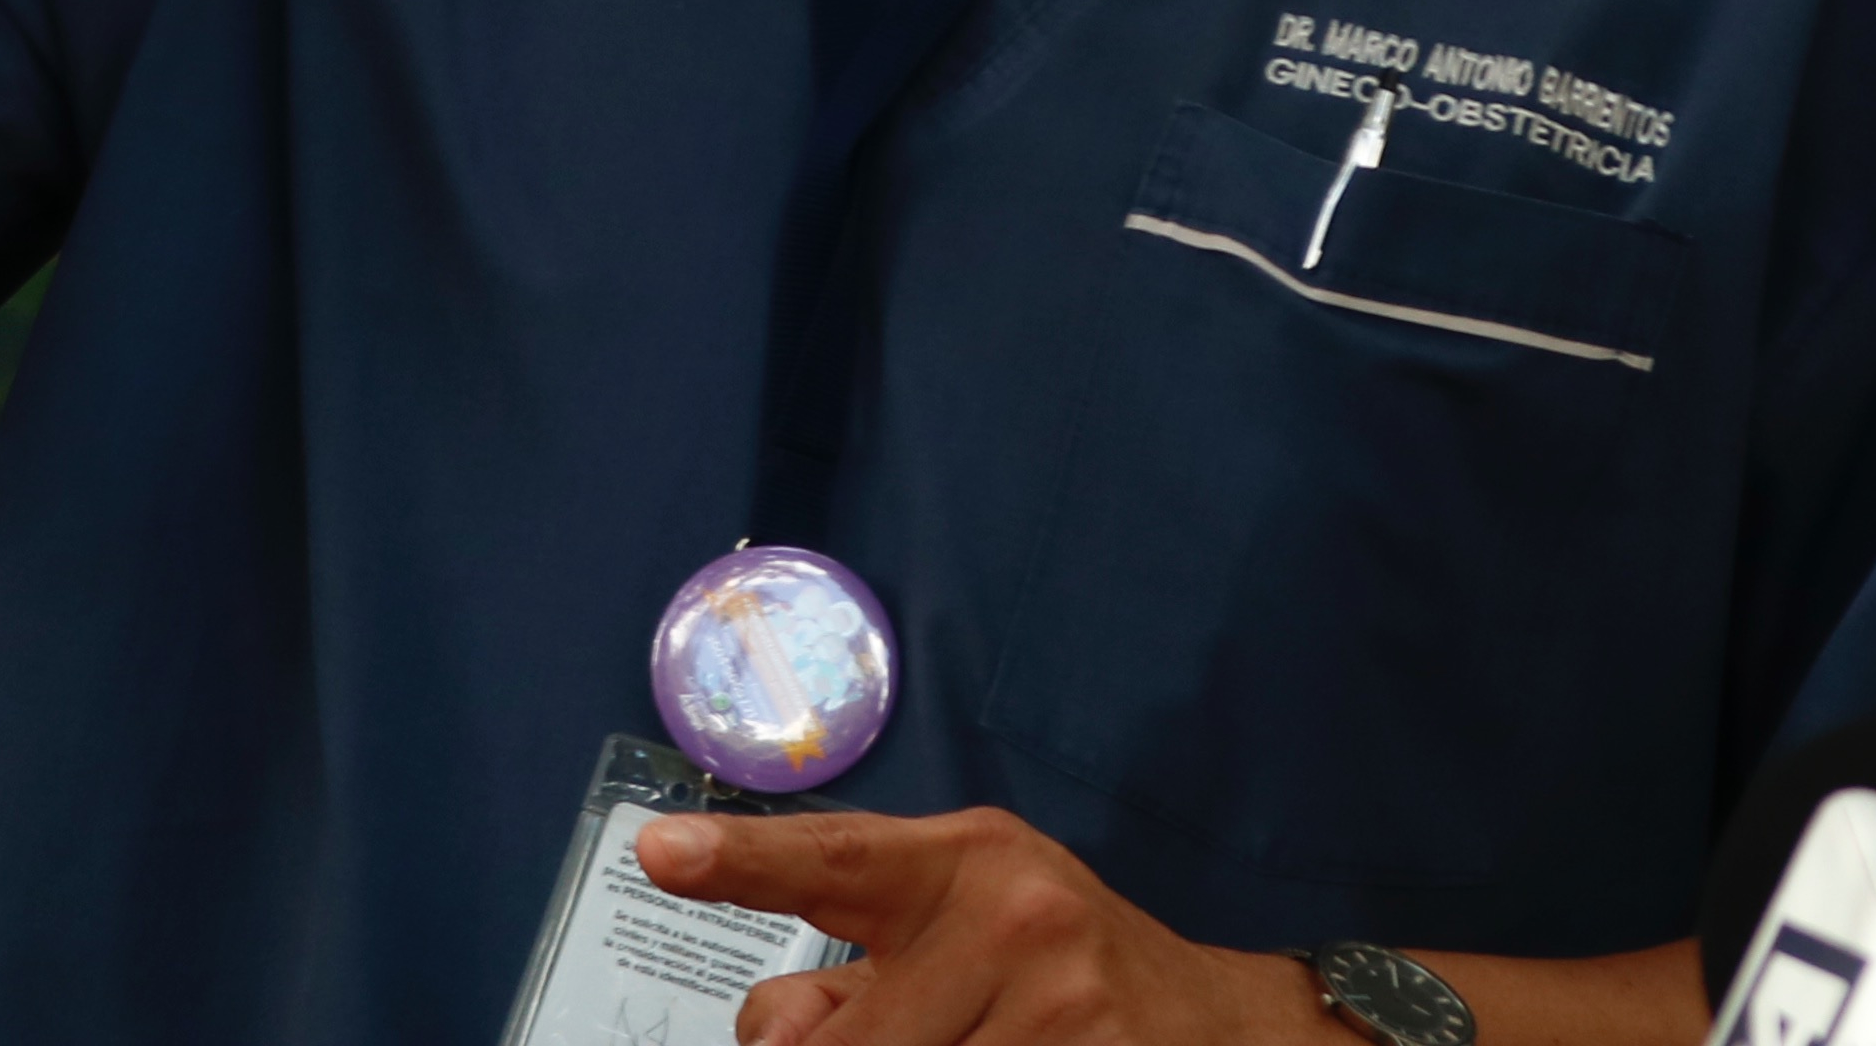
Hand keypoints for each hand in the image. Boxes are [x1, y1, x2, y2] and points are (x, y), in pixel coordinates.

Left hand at [634, 805, 1315, 1041]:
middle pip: (838, 1045)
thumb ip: (858, 968)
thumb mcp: (962, 929)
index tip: (658, 850)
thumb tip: (778, 1028)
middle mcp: (1011, 918)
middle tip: (907, 1030)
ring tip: (972, 1039)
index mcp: (964, 861)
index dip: (742, 859)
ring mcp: (1057, 1006)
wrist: (1217, 1023)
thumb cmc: (1060, 969)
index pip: (834, 858)